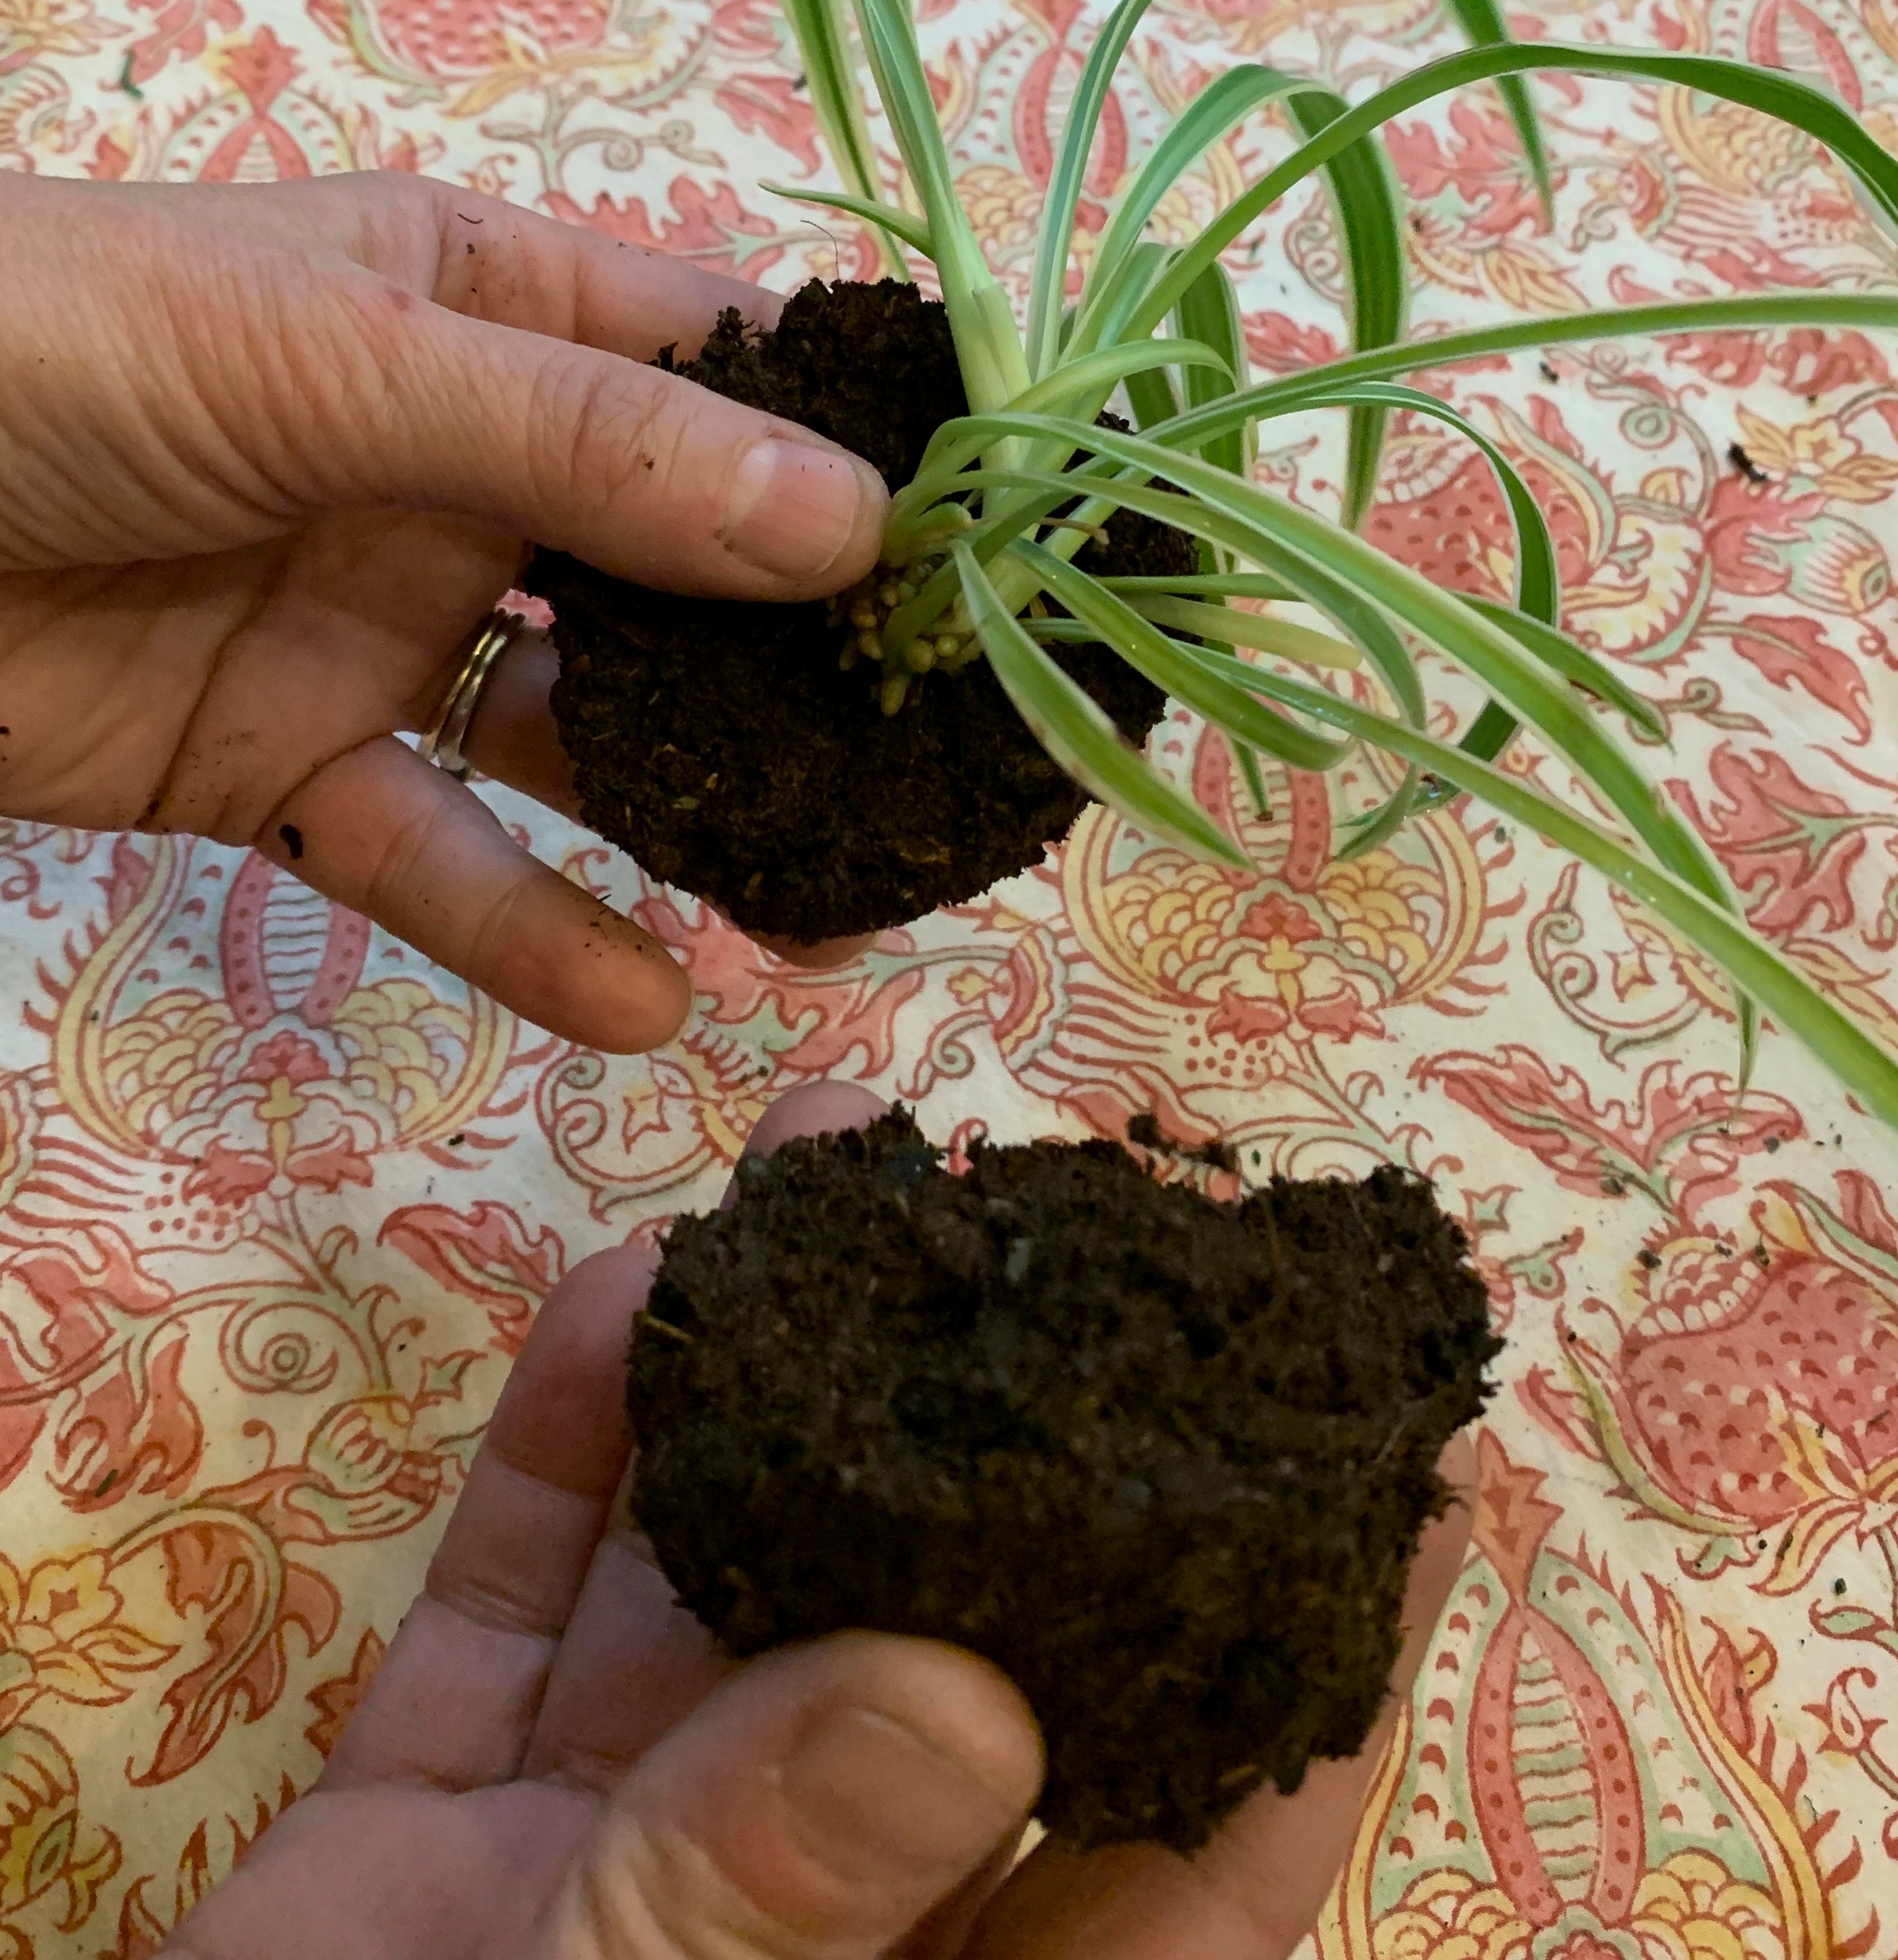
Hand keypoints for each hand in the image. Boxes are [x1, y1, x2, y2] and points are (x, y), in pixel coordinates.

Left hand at [0, 173, 887, 1048]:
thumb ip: (587, 453)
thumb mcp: (335, 364)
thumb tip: (856, 529)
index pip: (721, 373)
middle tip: (951, 774)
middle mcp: (461, 468)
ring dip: (706, 818)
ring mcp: (379, 623)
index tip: (1008, 554)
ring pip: (584, 734)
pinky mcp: (286, 768)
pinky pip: (434, 853)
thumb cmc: (56, 352)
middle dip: (811, 670)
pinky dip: (527, 927)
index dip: (864, 454)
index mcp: (486, 310)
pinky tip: (640, 999)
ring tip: (842, 915)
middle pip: (681, 576)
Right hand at [159, 1085, 1476, 1959]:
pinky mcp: (450, 1822)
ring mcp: (621, 1865)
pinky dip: (575, 1453)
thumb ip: (769, 1902)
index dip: (1311, 1674)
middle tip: (1088, 1215)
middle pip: (965, 1651)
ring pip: (742, 1584)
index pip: (1192, 1860)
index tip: (1406, 1466)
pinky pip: (530, 1608)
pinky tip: (635, 1284)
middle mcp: (814, 1937)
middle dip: (1014, 1429)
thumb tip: (965, 1704)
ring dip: (783, 1374)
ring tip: (839, 1156)